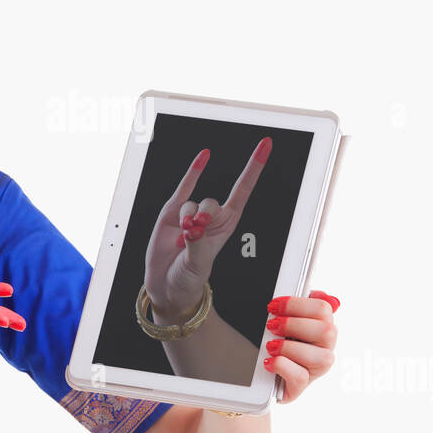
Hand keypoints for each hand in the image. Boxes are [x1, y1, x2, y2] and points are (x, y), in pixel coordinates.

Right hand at [143, 137, 272, 323]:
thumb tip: (193, 226)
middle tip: (194, 232)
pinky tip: (205, 156)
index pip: (242, 192)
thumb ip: (197, 243)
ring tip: (182, 238)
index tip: (265, 146)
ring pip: (192, 203)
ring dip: (188, 218)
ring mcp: (191, 214)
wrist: (167, 286)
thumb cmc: (188, 278)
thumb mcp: (197, 264)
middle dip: (203, 215)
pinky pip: (183, 189)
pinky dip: (193, 172)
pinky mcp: (171, 213)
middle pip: (212, 201)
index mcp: (226, 226)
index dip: (253, 169)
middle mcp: (211, 217)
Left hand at [263, 289, 338, 402]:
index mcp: (322, 326)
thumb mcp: (284, 318)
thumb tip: (322, 294)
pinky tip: (269, 361)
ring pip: (321, 358)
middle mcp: (324, 348)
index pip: (324, 308)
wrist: (257, 373)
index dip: (297, 304)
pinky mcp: (300, 387)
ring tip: (270, 345)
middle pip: (326, 331)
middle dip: (294, 325)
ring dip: (289, 347)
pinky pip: (300, 378)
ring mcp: (315, 370)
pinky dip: (282, 366)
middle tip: (272, 325)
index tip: (274, 305)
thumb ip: (301, 305)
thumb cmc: (276, 342)